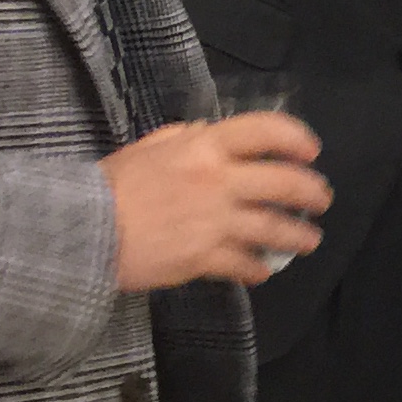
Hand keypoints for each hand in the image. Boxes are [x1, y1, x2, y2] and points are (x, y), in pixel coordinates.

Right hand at [104, 112, 329, 289]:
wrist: (80, 231)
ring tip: (309, 240)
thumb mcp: (149, 147)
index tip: (310, 152)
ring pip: (275, 229)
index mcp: (203, 146)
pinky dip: (258, 269)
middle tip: (320, 200)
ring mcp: (215, 221)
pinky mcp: (205, 258)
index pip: (266, 131)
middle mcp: (218, 180)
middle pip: (284, 183)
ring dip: (299, 236)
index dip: (296, 138)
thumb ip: (184, 139)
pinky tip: (261, 270)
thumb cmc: (109, 186)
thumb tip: (210, 134)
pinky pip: (246, 264)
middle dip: (312, 192)